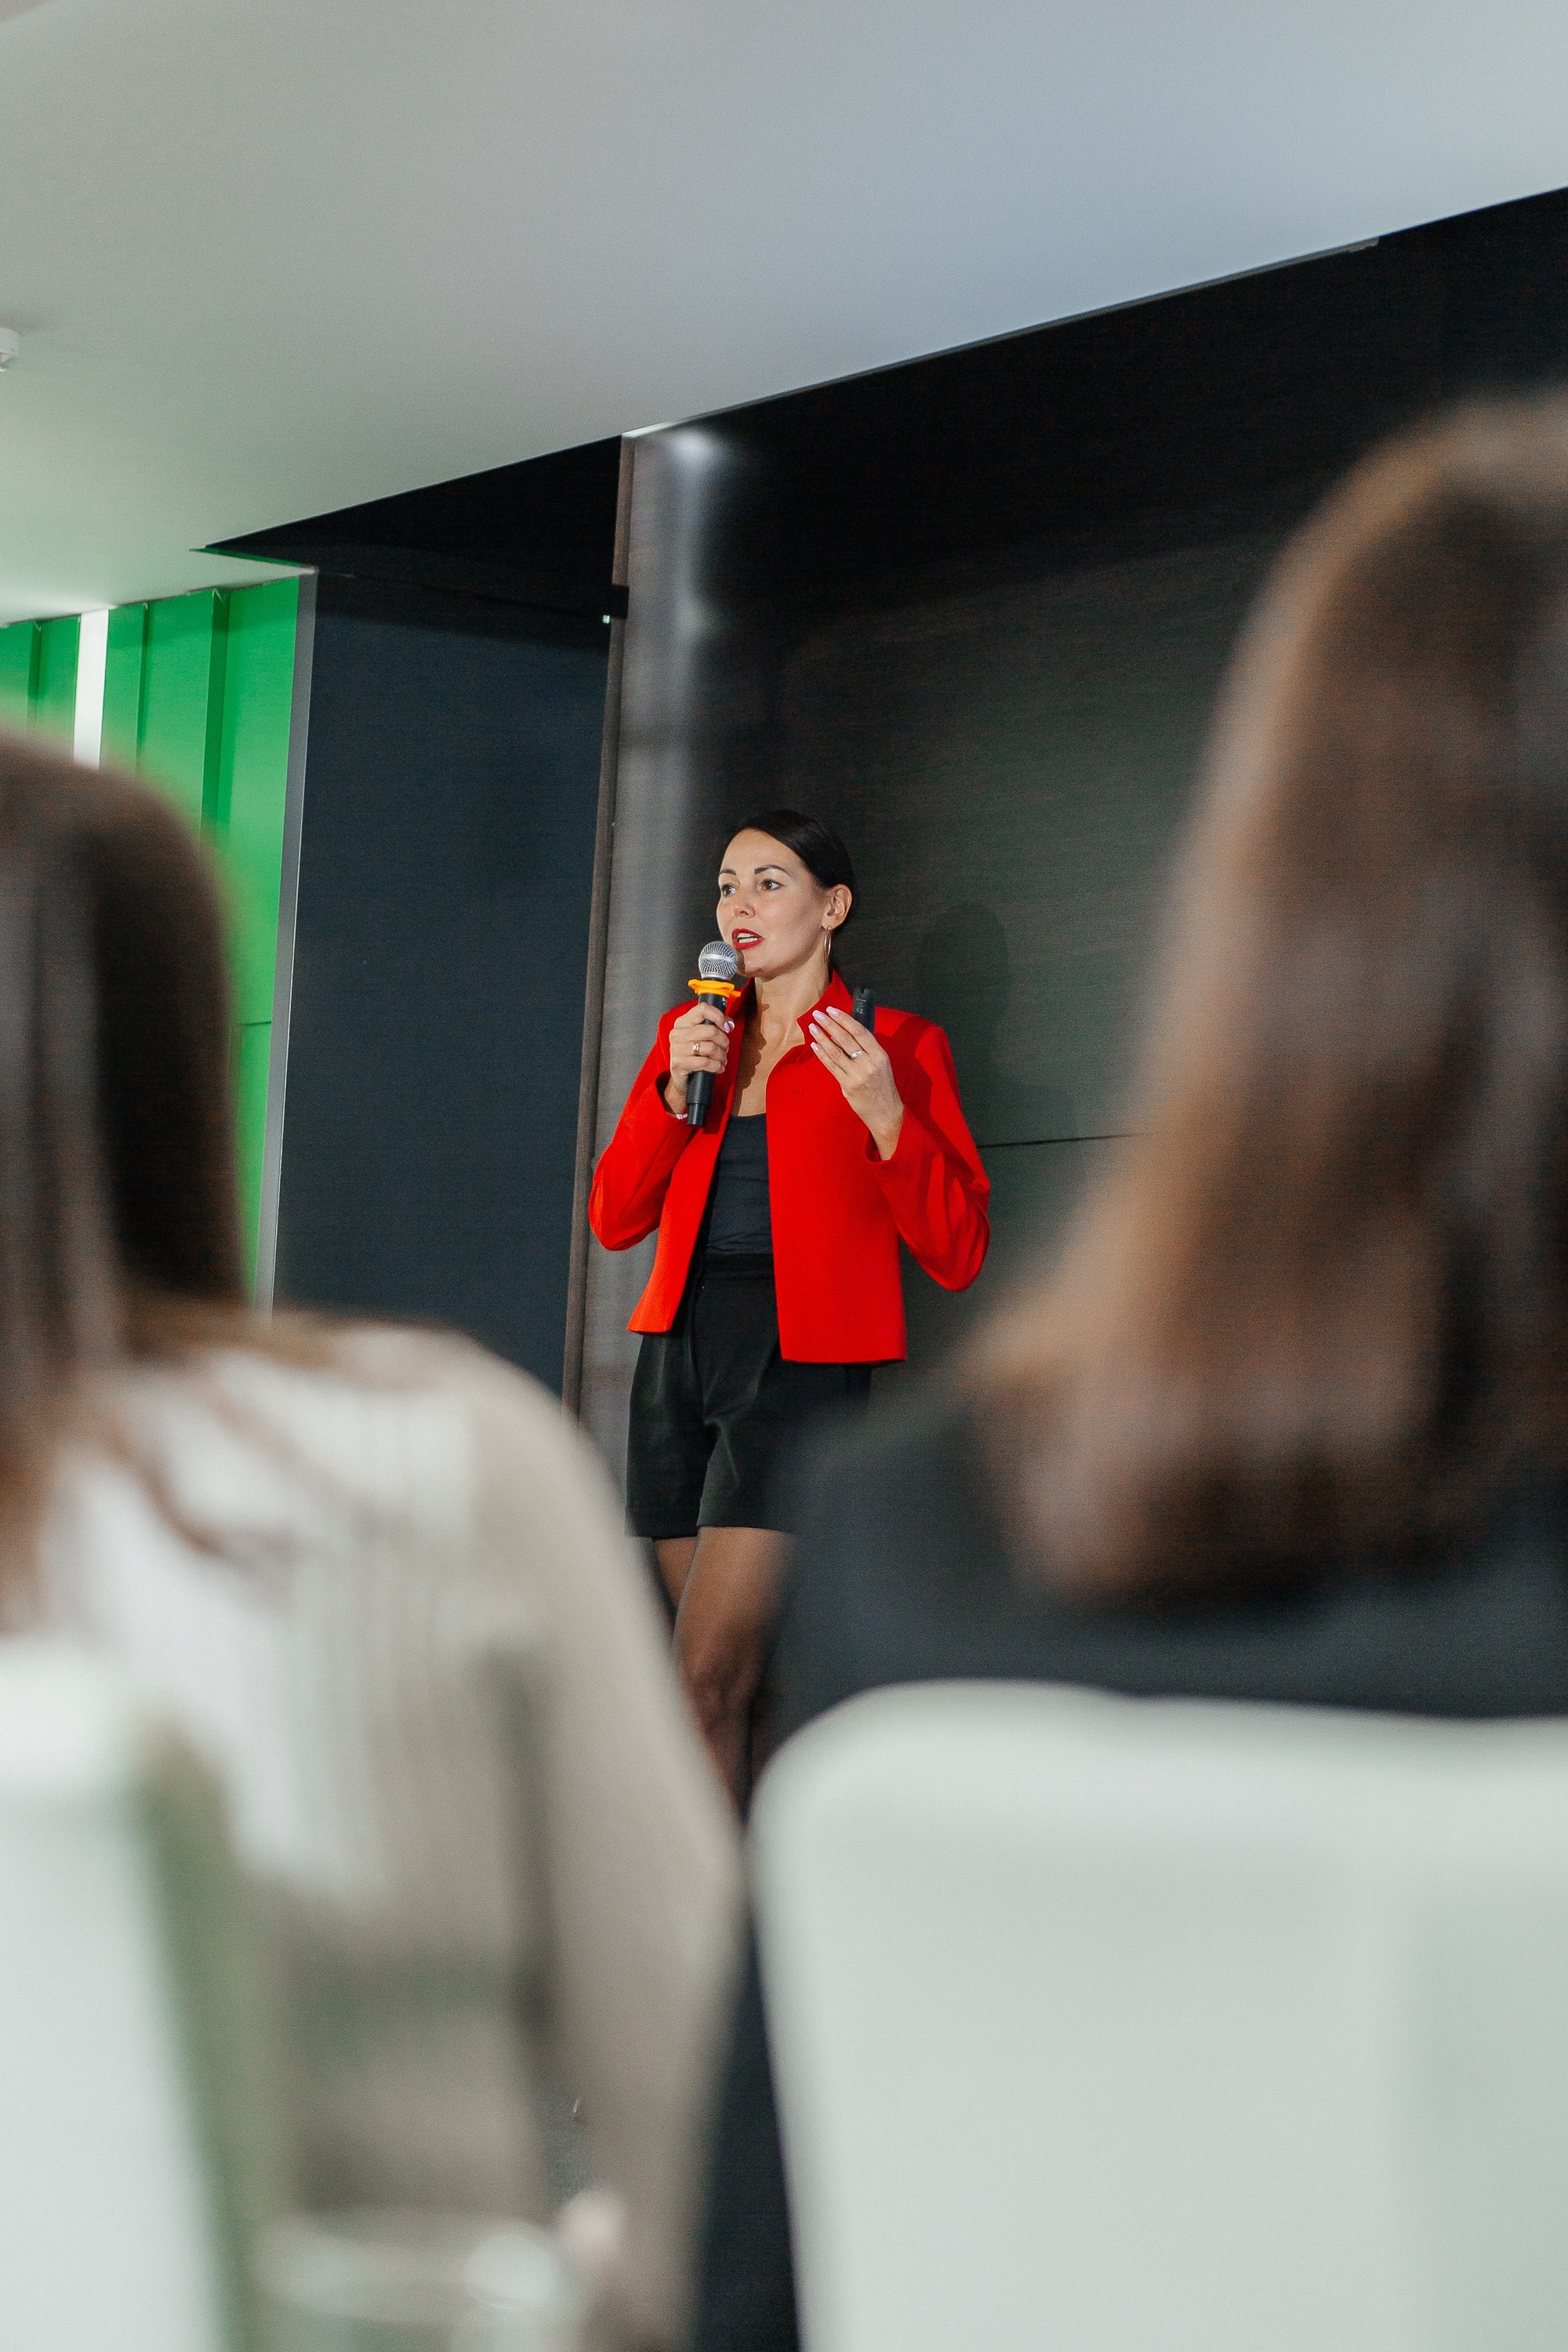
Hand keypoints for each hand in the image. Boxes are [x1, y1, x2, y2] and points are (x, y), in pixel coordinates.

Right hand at [665, 999, 733, 1114]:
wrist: (682, 1079)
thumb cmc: (695, 1056)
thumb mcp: (703, 1038)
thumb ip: (715, 1026)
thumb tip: (729, 1023)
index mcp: (683, 1022)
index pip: (703, 1009)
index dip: (719, 1016)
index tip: (726, 1027)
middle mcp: (677, 1033)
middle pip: (711, 1030)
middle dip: (724, 1041)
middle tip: (725, 1048)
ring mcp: (676, 1048)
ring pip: (710, 1047)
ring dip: (721, 1055)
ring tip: (722, 1059)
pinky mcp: (678, 1063)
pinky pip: (705, 1062)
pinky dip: (716, 1066)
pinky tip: (718, 1068)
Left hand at [808, 1003, 903, 1158]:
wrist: (886, 1113)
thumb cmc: (883, 1086)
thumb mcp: (881, 1064)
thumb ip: (867, 1050)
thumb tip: (844, 1032)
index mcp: (879, 1055)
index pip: (860, 1032)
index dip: (844, 1019)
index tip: (832, 1010)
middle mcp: (869, 1063)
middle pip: (845, 1039)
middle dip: (829, 1024)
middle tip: (817, 1014)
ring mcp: (857, 1075)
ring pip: (836, 1052)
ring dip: (822, 1038)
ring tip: (812, 1027)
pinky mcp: (847, 1086)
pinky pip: (832, 1066)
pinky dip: (822, 1054)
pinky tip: (814, 1045)